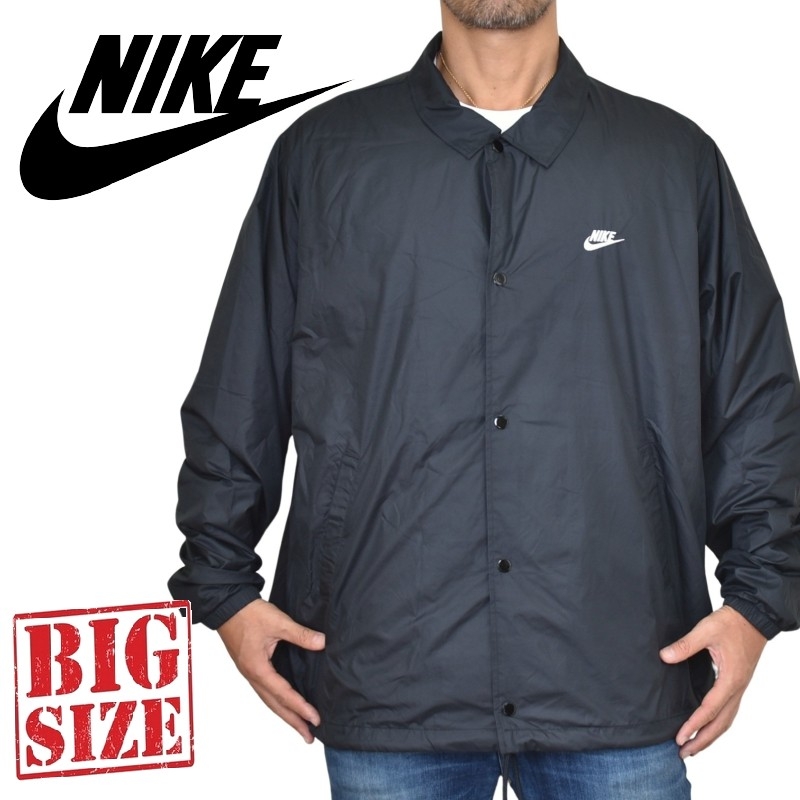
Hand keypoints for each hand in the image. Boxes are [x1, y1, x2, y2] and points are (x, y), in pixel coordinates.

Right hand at [217, 598, 325, 742]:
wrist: (228, 606)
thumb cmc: (249, 614)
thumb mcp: (278, 622)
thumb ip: (300, 634)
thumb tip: (322, 643)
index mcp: (258, 668)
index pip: (283, 694)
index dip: (300, 707)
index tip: (315, 719)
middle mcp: (252, 675)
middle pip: (275, 705)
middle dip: (293, 721)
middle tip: (309, 737)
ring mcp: (250, 672)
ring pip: (269, 700)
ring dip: (285, 714)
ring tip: (299, 726)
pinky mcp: (250, 666)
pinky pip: (265, 691)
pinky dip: (277, 701)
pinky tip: (284, 703)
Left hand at [659, 604, 766, 757]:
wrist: (752, 617)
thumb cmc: (730, 623)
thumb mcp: (706, 630)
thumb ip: (685, 645)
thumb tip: (664, 657)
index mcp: (730, 680)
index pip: (710, 710)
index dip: (694, 725)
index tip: (680, 737)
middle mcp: (737, 688)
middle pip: (720, 724)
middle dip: (702, 740)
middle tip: (683, 752)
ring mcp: (739, 688)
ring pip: (726, 720)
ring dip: (710, 735)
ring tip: (694, 747)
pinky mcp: (737, 683)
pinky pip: (728, 711)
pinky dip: (717, 724)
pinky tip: (706, 726)